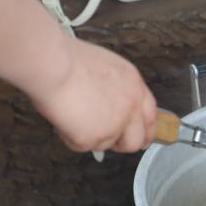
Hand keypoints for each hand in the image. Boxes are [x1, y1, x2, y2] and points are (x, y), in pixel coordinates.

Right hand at [30, 37, 156, 153]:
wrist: (54, 64)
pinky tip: (63, 118)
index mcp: (135, 86)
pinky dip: (69, 136)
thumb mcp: (108, 68)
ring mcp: (114, 125)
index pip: (151, 116)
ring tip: (74, 115)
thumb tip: (112, 105)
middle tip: (103, 137)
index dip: (145, 130)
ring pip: (106, 145)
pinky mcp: (93, 138)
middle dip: (121, 144)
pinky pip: (81, 146)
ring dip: (90, 136)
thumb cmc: (69, 60)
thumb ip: (117, 89)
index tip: (142, 138)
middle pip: (136, 140)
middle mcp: (130, 107)